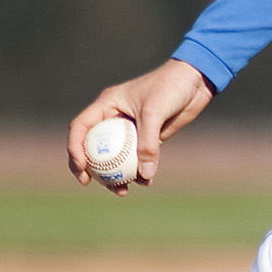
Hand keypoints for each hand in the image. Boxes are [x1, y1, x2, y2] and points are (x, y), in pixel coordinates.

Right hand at [68, 59, 215, 194]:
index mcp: (107, 104)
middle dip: (89, 167)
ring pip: (114, 157)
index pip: (81, 128)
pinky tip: (145, 181)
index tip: (83, 168)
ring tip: (122, 191)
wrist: (196, 81)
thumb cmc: (171, 86)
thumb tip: (144, 176)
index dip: (76, 149)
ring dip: (115, 175)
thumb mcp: (155, 112)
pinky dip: (138, 171)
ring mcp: (130, 129)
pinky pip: (137, 159)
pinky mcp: (147, 137)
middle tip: (89, 183)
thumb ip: (148, 143)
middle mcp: (114, 118)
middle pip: (93, 146)